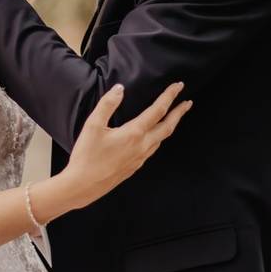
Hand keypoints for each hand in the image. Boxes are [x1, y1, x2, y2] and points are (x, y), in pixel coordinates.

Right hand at [61, 82, 191, 208]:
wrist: (82, 185)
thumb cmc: (86, 155)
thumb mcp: (92, 125)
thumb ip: (107, 104)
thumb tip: (120, 88)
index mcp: (134, 133)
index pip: (158, 110)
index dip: (170, 96)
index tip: (179, 86)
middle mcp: (142, 146)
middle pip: (168, 127)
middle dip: (179, 113)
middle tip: (188, 102)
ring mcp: (140, 158)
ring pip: (162, 139)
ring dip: (170, 125)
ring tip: (173, 117)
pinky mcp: (134, 166)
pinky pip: (153, 149)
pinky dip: (159, 137)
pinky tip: (154, 136)